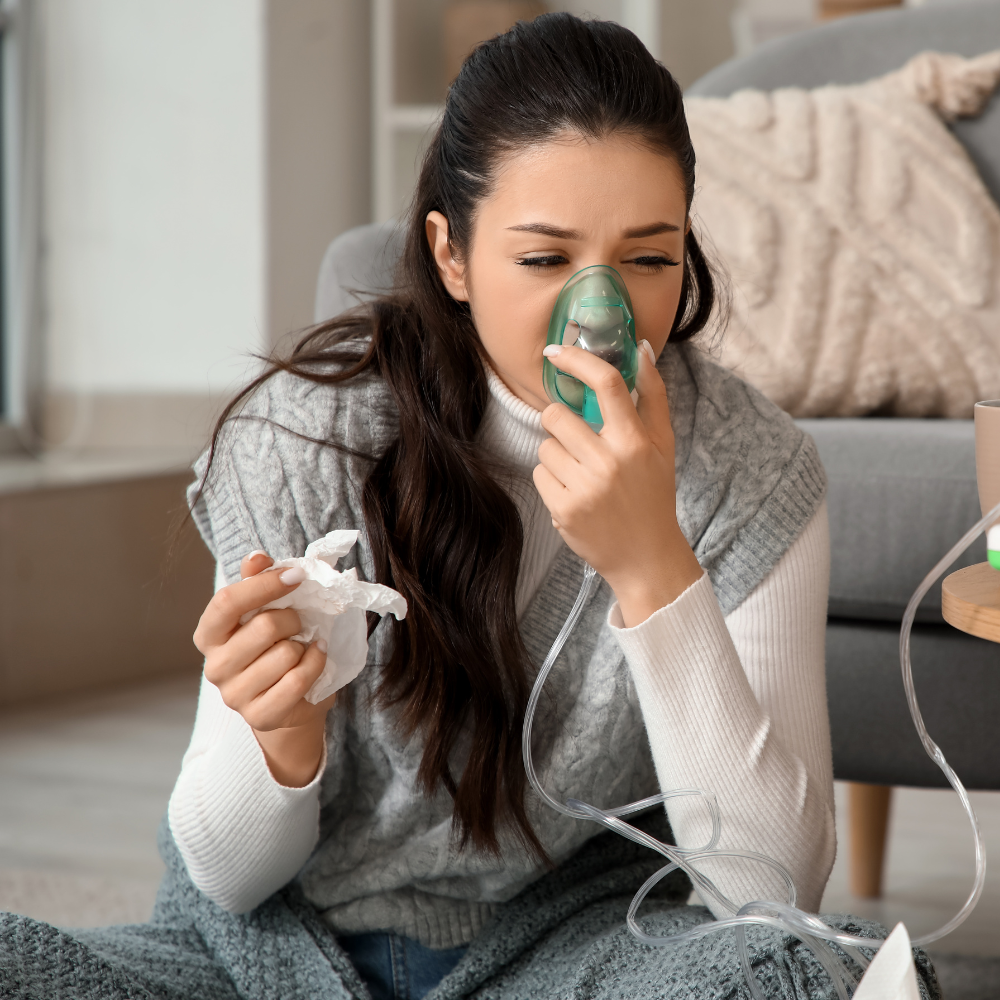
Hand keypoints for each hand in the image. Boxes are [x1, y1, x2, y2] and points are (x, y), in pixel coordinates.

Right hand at [193, 552, 334, 785]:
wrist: (291, 701)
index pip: (227, 601)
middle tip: (300, 623)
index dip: (264, 584)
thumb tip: (256, 557)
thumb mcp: (266, 610)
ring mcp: (234, 695)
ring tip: (302, 648)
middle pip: (264, 627)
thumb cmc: (275, 647)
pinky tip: (314, 659)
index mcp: (209, 634)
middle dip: (293, 619)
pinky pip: (298, 681)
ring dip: (304, 646)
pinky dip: (315, 664)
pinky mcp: (259, 716)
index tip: (297, 576)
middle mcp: (215, 666)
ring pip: (285, 655)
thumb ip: (258, 581)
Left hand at [533, 340, 702, 626]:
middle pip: (556, 416)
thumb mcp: (663, 445)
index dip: (578, 360)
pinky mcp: (563, 510)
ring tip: (582, 475)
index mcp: (635, 442)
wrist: (646, 557)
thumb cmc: (653, 494)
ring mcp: (584, 488)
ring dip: (557, 456)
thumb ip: (653, 395)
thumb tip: (641, 350)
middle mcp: (609, 462)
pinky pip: (539, 474)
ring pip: (545, 447)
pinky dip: (552, 481)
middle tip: (578, 441)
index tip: (556, 352)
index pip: (606, 385)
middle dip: (560, 423)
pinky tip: (574, 494)